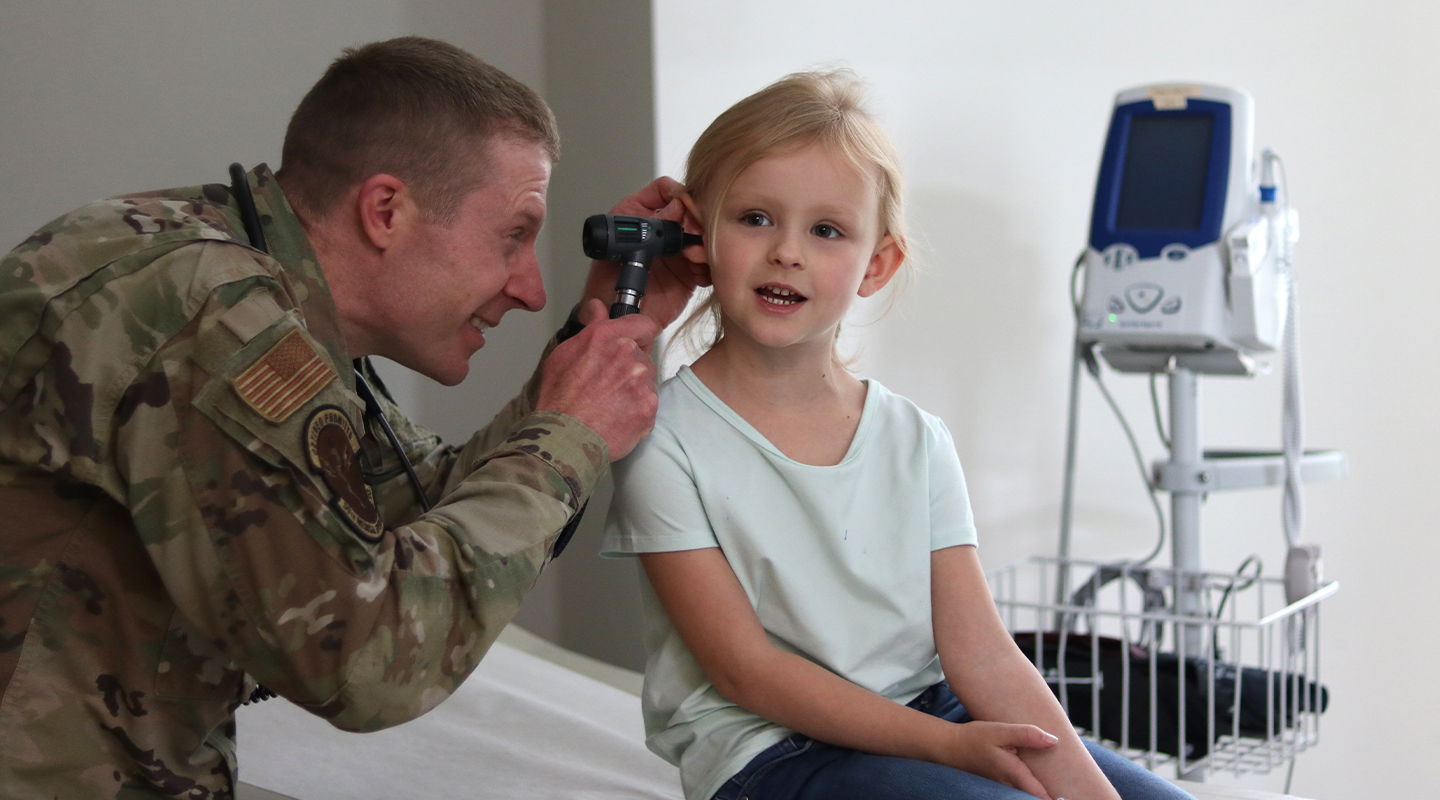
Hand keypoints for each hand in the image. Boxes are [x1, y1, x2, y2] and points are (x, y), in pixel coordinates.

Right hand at [537, 300, 658, 459]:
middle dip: (630, 366)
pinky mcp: (649, 407)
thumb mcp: (564, 354)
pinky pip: (649, 403)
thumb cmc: (559, 399)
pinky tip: (618, 416)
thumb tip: (598, 307)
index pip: (644, 324)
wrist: (563, 438)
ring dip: (635, 388)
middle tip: (608, 384)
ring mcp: (641, 382)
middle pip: (644, 355)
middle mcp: (628, 355)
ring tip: (610, 402)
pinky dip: (638, 410)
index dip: (640, 334)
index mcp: (608, 337)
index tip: (636, 342)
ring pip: (647, 380)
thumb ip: (590, 327)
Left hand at [582, 176, 709, 331]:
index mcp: (643, 213)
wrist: (612, 317)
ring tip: (693, 259)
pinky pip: (709, 266)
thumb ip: (646, 225)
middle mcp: (664, 230)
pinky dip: (709, 268)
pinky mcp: (690, 274)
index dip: (680, 195)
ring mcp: (679, 251)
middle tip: (694, 234)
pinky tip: (697, 274)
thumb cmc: (605, 282)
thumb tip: (675, 207)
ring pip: (705, 237)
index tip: (683, 208)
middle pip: (693, 212)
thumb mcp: (618, 247)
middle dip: (698, 221)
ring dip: (705, 246)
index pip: (668, 192)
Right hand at [939, 721, 1058, 799]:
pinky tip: (1041, 786)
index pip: (1040, 795)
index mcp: (1013, 774)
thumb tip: (1054, 740)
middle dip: (1051, 797)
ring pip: (1026, 795)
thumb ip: (1027, 735)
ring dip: (1041, 794)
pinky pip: (1020, 791)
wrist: (950, 747)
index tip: (1068, 798)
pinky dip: (1032, 790)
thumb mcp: (1000, 731)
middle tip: (1070, 794)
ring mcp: (1004, 787)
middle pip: (1035, 797)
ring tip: (1060, 792)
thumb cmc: (975, 738)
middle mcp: (1009, 786)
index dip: (1055, 799)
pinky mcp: (1001, 785)